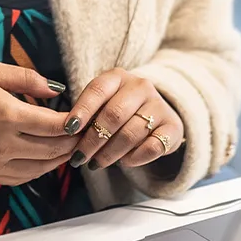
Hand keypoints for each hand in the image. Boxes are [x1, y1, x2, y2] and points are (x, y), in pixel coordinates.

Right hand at [0, 61, 78, 185]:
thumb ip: (25, 78)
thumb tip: (56, 89)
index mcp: (7, 114)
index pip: (55, 125)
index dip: (75, 122)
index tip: (84, 116)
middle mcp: (4, 143)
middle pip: (52, 149)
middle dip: (73, 142)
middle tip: (85, 133)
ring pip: (41, 168)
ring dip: (60, 159)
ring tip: (70, 147)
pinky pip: (21, 178)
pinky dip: (39, 171)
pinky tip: (45, 161)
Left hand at [65, 68, 183, 170]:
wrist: (156, 115)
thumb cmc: (118, 110)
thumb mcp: (101, 104)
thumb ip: (87, 114)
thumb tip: (67, 133)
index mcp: (118, 76)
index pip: (98, 90)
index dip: (82, 110)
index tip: (69, 129)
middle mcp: (140, 86)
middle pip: (114, 115)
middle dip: (93, 140)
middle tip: (79, 157)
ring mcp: (159, 105)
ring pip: (131, 133)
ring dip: (110, 153)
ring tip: (96, 164)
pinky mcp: (173, 127)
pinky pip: (152, 147)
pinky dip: (134, 158)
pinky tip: (123, 162)